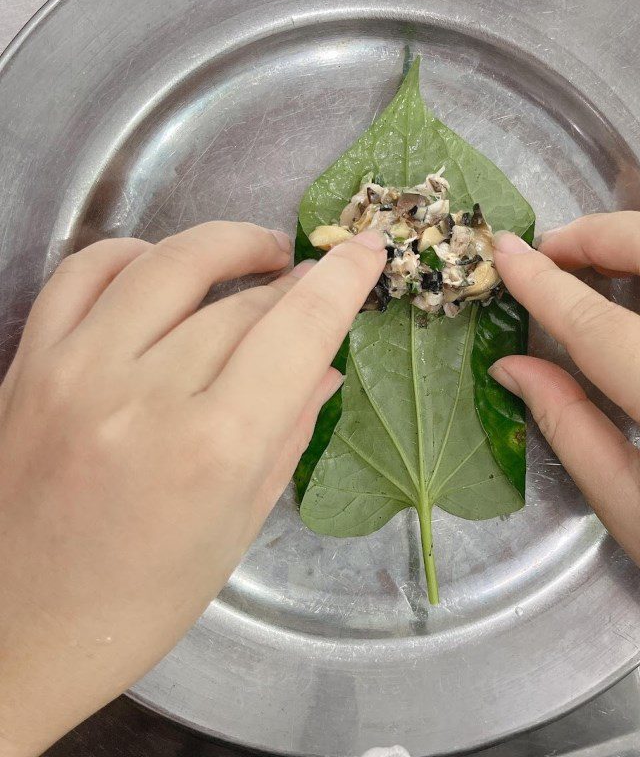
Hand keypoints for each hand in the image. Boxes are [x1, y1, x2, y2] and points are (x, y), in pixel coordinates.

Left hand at [0, 221, 384, 755]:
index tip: (366, 250)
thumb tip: (325, 363)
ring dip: (228, 244)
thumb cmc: (145, 599)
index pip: (298, 329)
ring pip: (171, 263)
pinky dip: (138, 252)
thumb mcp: (239, 523)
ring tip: (257, 253)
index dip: (342, 280)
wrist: (17, 633)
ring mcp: (78, 369)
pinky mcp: (29, 362)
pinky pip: (87, 270)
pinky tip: (166, 267)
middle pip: (243, 301)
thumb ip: (288, 431)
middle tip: (312, 284)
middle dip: (293, 283)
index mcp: (215, 447)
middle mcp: (145, 394)